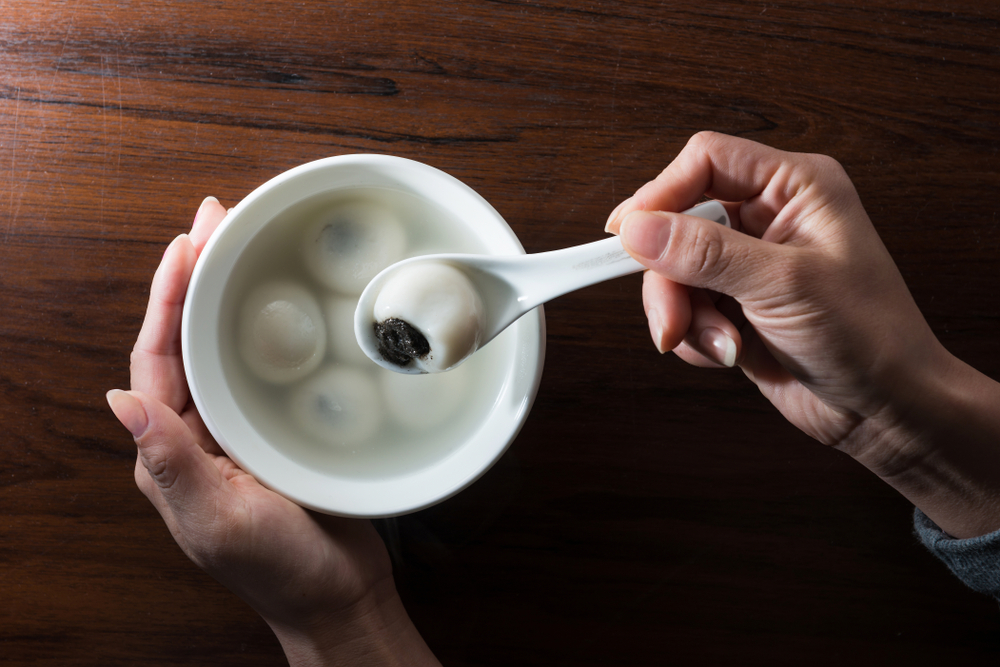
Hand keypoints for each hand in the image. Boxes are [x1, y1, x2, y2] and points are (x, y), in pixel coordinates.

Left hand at [108, 197, 439, 665]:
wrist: (338, 596)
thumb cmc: (282, 569)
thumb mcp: (222, 520)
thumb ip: (173, 464)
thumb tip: (120, 402)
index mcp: (171, 452)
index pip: (156, 359)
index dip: (167, 298)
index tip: (187, 243)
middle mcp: (197, 435)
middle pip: (185, 341)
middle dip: (194, 279)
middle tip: (217, 220)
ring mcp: (237, 432)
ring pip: (223, 348)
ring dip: (228, 296)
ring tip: (242, 245)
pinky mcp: (276, 432)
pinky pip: (262, 369)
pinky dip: (269, 329)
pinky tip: (287, 305)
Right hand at [606, 132, 999, 537]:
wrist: (886, 411)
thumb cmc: (870, 339)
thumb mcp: (784, 286)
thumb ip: (705, 253)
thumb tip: (637, 227)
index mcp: (795, 187)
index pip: (705, 162)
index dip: (661, 194)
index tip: (629, 236)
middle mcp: (768, 218)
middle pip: (677, 221)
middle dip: (669, 277)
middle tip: (673, 320)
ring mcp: (748, 263)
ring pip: (672, 270)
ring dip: (683, 315)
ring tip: (722, 346)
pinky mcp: (734, 304)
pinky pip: (682, 307)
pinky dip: (692, 336)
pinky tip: (727, 354)